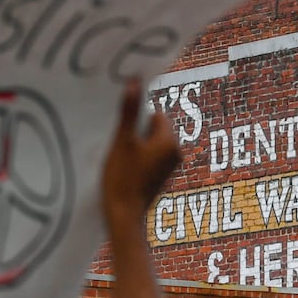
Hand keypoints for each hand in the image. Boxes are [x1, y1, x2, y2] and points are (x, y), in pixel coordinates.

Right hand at [102, 78, 180, 229]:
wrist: (124, 216)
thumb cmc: (123, 178)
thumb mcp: (122, 141)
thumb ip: (128, 111)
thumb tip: (134, 82)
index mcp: (170, 142)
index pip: (155, 115)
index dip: (137, 119)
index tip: (123, 130)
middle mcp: (175, 153)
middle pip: (154, 129)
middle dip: (137, 132)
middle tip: (121, 145)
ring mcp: (170, 167)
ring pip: (151, 143)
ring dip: (136, 145)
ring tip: (123, 159)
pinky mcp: (161, 177)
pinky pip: (150, 157)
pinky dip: (139, 158)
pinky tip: (126, 168)